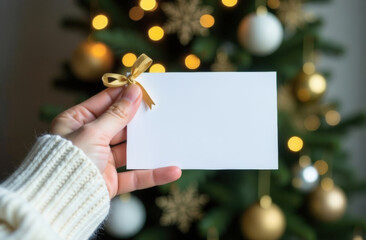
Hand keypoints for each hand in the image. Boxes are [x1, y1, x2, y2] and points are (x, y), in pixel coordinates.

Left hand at [50, 84, 180, 197]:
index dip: (123, 95)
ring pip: (130, 150)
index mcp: (76, 122)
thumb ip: (116, 114)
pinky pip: (135, 176)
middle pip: (119, 125)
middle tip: (158, 109)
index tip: (142, 88)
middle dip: (138, 119)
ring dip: (149, 146)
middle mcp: (88, 140)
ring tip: (169, 135)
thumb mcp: (93, 132)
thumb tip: (133, 92)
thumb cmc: (68, 161)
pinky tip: (172, 170)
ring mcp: (100, 161)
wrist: (59, 203)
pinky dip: (153, 174)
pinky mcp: (110, 181)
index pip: (103, 102)